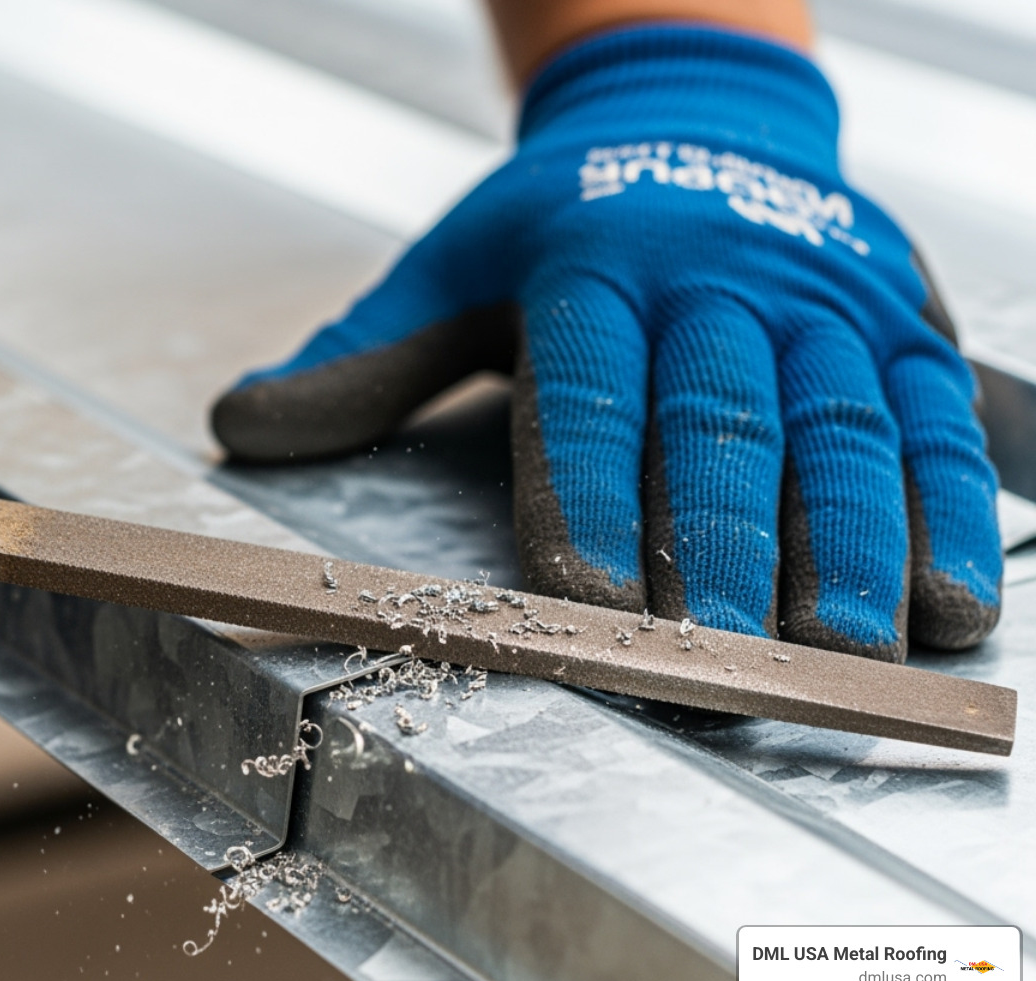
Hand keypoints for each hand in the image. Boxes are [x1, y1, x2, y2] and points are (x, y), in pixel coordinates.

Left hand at [211, 25, 1000, 661]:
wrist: (692, 119)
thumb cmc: (560, 223)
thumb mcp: (453, 267)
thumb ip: (364, 355)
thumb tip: (240, 424)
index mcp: (593, 268)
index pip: (587, 393)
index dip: (586, 496)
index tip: (587, 596)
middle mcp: (714, 279)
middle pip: (722, 422)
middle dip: (727, 544)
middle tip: (731, 655)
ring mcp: (819, 298)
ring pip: (841, 427)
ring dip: (853, 543)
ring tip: (851, 646)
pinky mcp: (900, 317)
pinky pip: (931, 414)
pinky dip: (947, 505)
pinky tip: (947, 595)